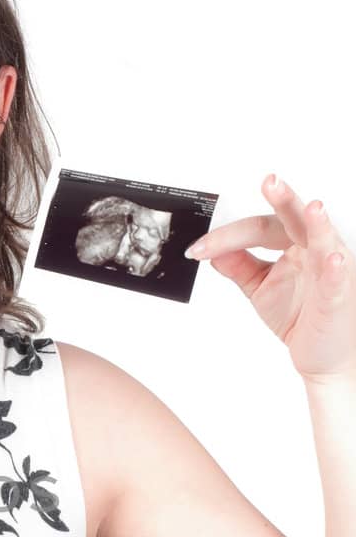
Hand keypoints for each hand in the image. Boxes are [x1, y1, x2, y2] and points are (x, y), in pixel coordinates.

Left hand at [185, 175, 354, 382]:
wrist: (322, 354)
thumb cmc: (301, 315)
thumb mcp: (260, 287)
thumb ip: (238, 266)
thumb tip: (212, 251)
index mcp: (294, 243)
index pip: (259, 228)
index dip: (226, 237)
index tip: (198, 249)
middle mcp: (313, 250)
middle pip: (295, 220)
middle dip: (284, 200)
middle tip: (270, 182)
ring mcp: (330, 270)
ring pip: (324, 241)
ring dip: (318, 224)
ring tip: (312, 208)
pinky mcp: (339, 296)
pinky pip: (338, 279)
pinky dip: (335, 268)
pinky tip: (332, 257)